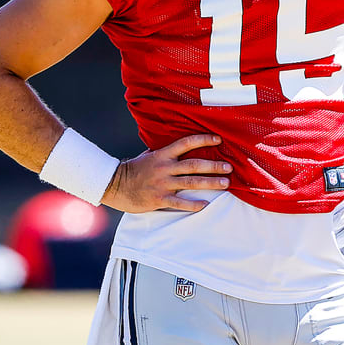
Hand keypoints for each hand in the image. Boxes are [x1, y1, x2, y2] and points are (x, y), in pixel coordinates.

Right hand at [101, 134, 231, 212]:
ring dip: (210, 183)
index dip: (203, 140)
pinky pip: (179, 202)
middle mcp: (164, 168)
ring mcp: (162, 184)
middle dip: (213, 166)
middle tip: (229, 167)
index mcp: (162, 154)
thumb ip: (164, 150)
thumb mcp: (148, 155)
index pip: (186, 143)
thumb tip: (180, 144)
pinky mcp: (158, 199)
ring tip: (225, 183)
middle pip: (193, 165)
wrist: (113, 185)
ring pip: (191, 182)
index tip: (219, 139)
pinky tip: (205, 205)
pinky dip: (192, 204)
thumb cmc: (134, 169)